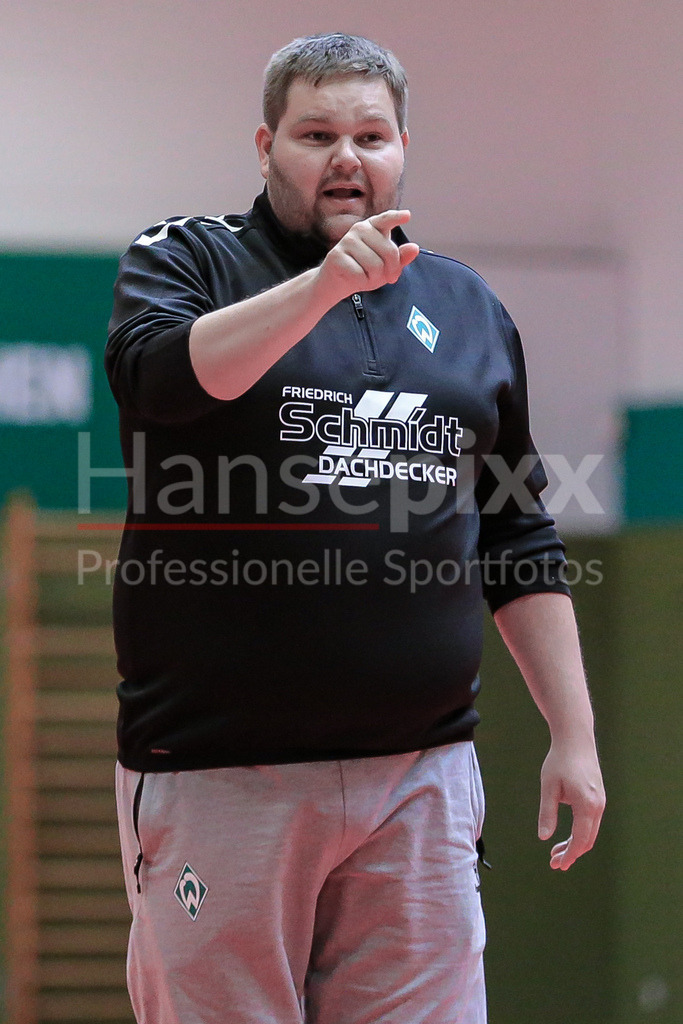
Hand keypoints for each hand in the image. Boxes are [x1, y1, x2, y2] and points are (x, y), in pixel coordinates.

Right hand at [316, 210, 419, 302]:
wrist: (335, 284)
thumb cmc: (363, 271)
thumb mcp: (386, 266)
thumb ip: (400, 258)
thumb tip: (415, 248)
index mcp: (373, 227)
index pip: (386, 220)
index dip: (396, 217)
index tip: (407, 216)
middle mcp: (359, 229)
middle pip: (389, 252)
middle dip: (391, 270)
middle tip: (384, 277)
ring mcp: (347, 241)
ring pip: (375, 266)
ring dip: (374, 279)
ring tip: (365, 276)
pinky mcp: (336, 255)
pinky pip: (361, 275)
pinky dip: (361, 283)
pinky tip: (354, 279)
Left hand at [538, 737, 604, 869]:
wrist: (576, 739)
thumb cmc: (559, 761)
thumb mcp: (548, 787)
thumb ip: (547, 813)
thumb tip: (544, 838)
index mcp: (586, 805)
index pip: (580, 840)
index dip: (569, 855)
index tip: (557, 865)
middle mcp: (597, 806)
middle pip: (587, 839)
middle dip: (572, 854)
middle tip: (554, 863)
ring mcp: (600, 801)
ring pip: (590, 832)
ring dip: (575, 844)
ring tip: (556, 852)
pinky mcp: (597, 796)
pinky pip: (591, 822)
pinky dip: (580, 832)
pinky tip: (566, 835)